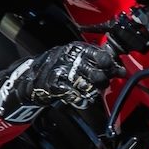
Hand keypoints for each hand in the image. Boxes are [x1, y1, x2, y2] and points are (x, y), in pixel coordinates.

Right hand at [0, 41, 123, 113]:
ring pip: (84, 83)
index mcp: (74, 49)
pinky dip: (79, 99)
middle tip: (103, 83)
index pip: (97, 54)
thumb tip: (119, 69)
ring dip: (91, 91)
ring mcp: (59, 71)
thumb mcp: (74, 59)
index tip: (116, 70)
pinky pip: (71, 93)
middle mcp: (67, 58)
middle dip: (102, 80)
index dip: (108, 63)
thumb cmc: (55, 69)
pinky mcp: (52, 85)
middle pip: (93, 70)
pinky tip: (82, 99)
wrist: (30, 79)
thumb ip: (94, 62)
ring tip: (92, 92)